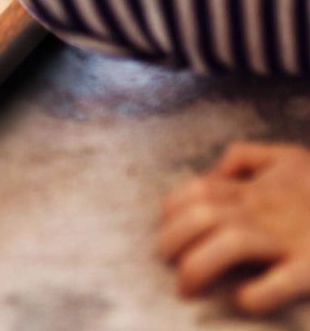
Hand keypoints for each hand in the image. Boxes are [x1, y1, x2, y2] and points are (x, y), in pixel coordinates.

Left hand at [160, 141, 309, 315]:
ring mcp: (291, 238)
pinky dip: (259, 292)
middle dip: (174, 240)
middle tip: (168, 264)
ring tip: (187, 287)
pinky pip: (284, 279)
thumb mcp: (287, 157)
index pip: (197, 190)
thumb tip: (212, 173)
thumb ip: (245, 157)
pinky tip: (243, 301)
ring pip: (231, 242)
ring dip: (200, 265)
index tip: (167, 233)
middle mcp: (267, 210)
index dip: (172, 211)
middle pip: (204, 215)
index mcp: (257, 188)